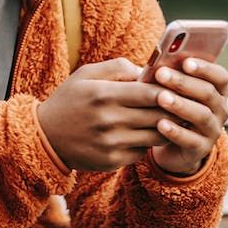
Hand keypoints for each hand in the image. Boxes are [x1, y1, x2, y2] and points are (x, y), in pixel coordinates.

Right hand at [36, 58, 176, 171]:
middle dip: (174, 109)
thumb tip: (148, 71)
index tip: (176, 88)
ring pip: (155, 136)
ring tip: (170, 119)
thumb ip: (118, 67)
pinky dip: (147, 143)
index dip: (169, 90)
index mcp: (103, 94)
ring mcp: (111, 143)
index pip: (150, 93)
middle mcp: (109, 120)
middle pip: (158, 115)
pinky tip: (144, 134)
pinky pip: (142, 152)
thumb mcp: (85, 74)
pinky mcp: (112, 161)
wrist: (45, 137)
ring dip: (166, 128)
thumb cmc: (69, 100)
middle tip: (182, 104)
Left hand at [148, 57, 227, 175]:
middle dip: (183, 82)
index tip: (185, 62)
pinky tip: (160, 124)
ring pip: (202, 115)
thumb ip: (169, 76)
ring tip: (161, 98)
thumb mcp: (172, 91)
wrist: (170, 144)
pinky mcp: (201, 149)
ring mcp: (213, 130)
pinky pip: (191, 140)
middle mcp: (220, 109)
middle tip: (161, 74)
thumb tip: (155, 64)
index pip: (220, 76)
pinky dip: (176, 131)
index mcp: (217, 91)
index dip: (205, 68)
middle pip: (208, 93)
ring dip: (181, 105)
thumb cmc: (170, 107)